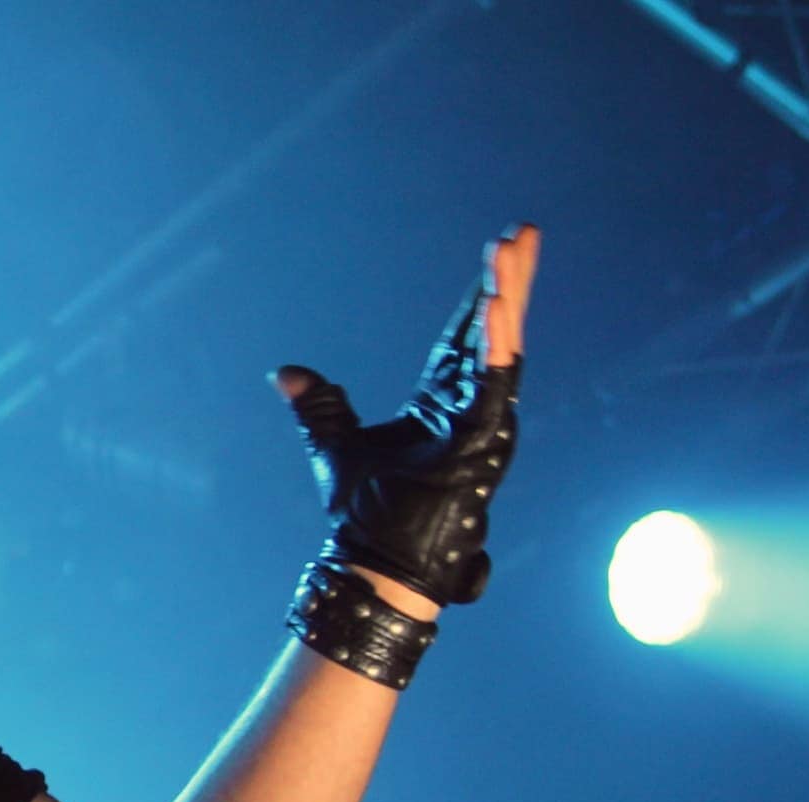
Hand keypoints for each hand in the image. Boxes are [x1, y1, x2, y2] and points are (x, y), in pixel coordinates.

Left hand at [276, 224, 539, 607]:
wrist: (372, 563)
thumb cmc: (364, 514)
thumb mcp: (335, 445)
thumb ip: (319, 407)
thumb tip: (285, 373)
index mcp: (444, 407)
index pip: (467, 339)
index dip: (482, 297)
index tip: (498, 252)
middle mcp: (472, 411)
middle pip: (495, 332)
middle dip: (510, 281)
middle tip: (523, 231)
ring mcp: (483, 426)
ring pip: (501, 349)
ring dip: (507, 298)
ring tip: (513, 251)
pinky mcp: (483, 442)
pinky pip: (492, 384)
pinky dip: (493, 345)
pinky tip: (496, 305)